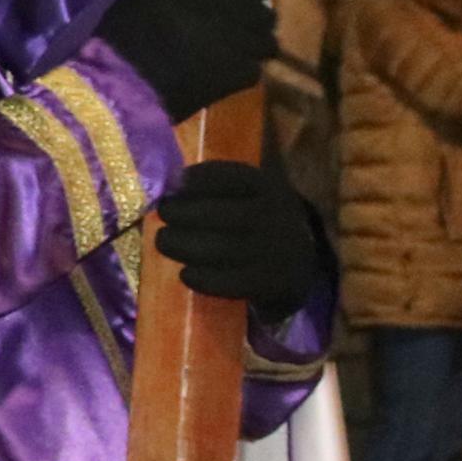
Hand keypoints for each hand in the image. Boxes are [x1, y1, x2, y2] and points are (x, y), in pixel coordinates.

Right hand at [93, 0, 278, 120]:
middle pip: (265, 17)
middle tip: (234, 32)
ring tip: (233, 56)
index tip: (237, 3)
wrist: (131, 66)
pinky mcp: (240, 75)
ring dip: (252, 49)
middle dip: (254, 24)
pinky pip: (254, 73)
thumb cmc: (134, 18)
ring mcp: (246, 43)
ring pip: (266, 46)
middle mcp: (243, 9)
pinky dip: (242, 74)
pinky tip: (223, 77)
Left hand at [151, 156, 323, 319]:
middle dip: (185, 213)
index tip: (175, 182)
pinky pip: (231, 282)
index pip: (235, 177)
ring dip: (184, 245)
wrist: (299, 268)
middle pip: (225, 214)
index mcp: (271, 189)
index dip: (201, 178)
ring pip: (224, 248)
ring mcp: (276, 252)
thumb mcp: (251, 197)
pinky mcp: (270, 283)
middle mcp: (278, 217)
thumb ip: (218, 189)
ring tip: (163, 242)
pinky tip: (185, 274)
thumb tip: (170, 185)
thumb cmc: (258, 225)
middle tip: (163, 214)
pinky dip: (203, 278)